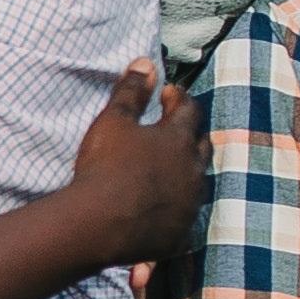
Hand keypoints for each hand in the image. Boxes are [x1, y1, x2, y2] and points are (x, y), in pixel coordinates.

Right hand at [69, 60, 201, 267]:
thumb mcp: (114, 120)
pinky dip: (175, 214)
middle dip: (190, 134)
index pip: (188, 109)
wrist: (97, 224)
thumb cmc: (105, 166)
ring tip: (169, 171)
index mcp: (178, 140)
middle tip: (174, 129)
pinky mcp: (179, 235)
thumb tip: (146, 63)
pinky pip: (182, 222)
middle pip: (201, 146)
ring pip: (197, 184)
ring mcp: (188, 205)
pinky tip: (163, 213)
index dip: (178, 98)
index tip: (167, 93)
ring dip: (186, 174)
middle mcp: (192, 172)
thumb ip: (132, 90)